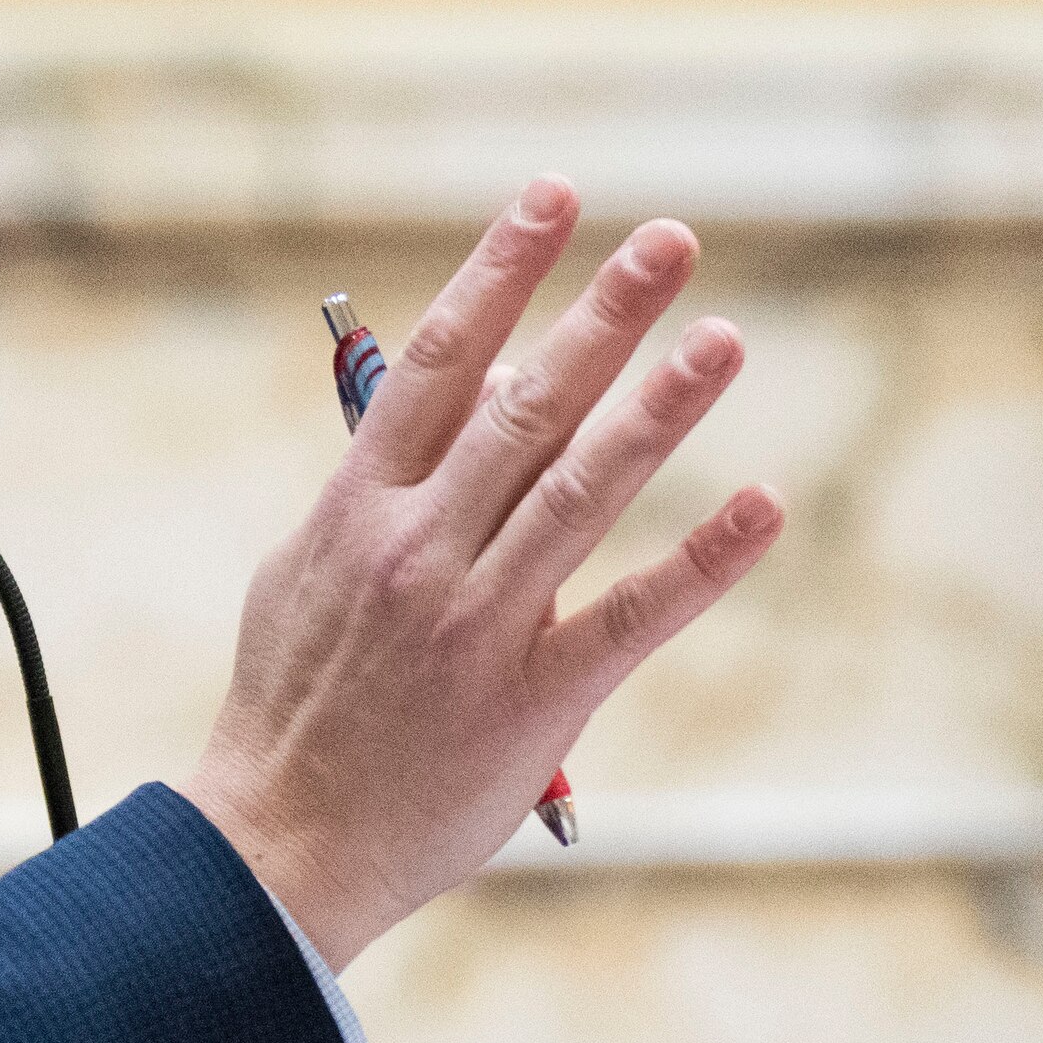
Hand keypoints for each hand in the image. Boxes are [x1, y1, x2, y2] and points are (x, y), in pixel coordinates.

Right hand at [186, 178, 781, 966]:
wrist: (279, 845)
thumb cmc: (293, 704)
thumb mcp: (302, 572)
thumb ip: (380, 487)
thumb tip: (464, 398)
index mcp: (355, 509)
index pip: (434, 363)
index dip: (499, 272)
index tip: (553, 198)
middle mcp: (417, 551)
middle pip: (522, 406)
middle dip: (601, 314)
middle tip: (670, 240)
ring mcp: (477, 623)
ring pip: (582, 489)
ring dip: (661, 407)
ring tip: (723, 336)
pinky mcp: (534, 698)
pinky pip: (632, 616)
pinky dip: (703, 560)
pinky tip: (763, 506)